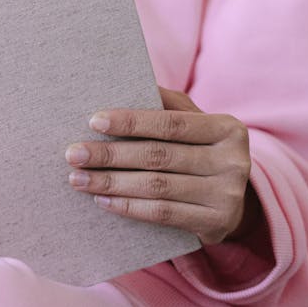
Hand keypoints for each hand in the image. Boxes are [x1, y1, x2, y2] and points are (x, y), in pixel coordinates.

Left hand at [64, 87, 254, 244]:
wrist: (233, 202)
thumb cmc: (201, 152)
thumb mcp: (194, 124)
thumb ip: (168, 104)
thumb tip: (123, 82)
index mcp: (228, 129)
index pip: (170, 124)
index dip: (131, 122)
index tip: (94, 121)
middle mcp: (233, 162)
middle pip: (159, 156)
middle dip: (110, 155)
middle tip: (74, 154)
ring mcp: (227, 196)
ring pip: (157, 186)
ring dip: (111, 182)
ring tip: (78, 178)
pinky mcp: (217, 224)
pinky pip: (163, 214)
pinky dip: (128, 207)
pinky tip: (102, 200)